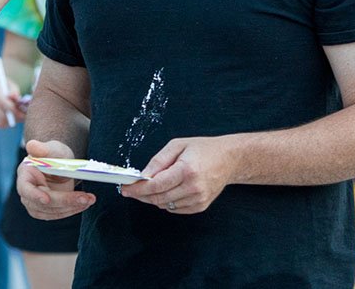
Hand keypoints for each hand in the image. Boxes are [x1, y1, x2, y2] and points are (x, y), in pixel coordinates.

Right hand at [0, 73, 23, 128]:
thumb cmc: (6, 87)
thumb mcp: (12, 86)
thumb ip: (15, 92)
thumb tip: (16, 97)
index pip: (2, 102)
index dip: (14, 109)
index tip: (24, 113)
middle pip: (0, 115)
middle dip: (13, 117)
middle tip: (24, 117)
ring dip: (11, 121)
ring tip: (18, 116)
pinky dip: (6, 123)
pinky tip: (10, 117)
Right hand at [17, 139, 94, 219]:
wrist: (60, 164)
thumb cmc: (53, 154)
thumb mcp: (51, 148)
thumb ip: (42, 148)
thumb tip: (31, 145)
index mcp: (25, 175)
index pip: (25, 188)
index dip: (34, 195)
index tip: (46, 199)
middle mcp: (27, 193)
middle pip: (43, 203)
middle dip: (65, 201)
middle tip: (85, 198)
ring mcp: (36, 204)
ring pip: (53, 211)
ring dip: (72, 207)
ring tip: (89, 199)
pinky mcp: (47, 211)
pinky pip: (59, 214)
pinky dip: (73, 209)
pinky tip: (85, 203)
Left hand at [119, 136, 234, 214]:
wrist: (229, 159)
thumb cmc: (203, 149)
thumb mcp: (177, 145)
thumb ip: (158, 161)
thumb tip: (143, 175)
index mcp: (186, 170)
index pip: (156, 185)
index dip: (138, 189)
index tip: (125, 189)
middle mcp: (193, 187)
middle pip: (158, 198)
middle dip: (142, 195)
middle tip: (132, 189)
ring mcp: (198, 199)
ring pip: (165, 205)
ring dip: (154, 198)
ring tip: (152, 186)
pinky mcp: (201, 206)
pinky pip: (175, 209)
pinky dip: (167, 202)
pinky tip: (168, 190)